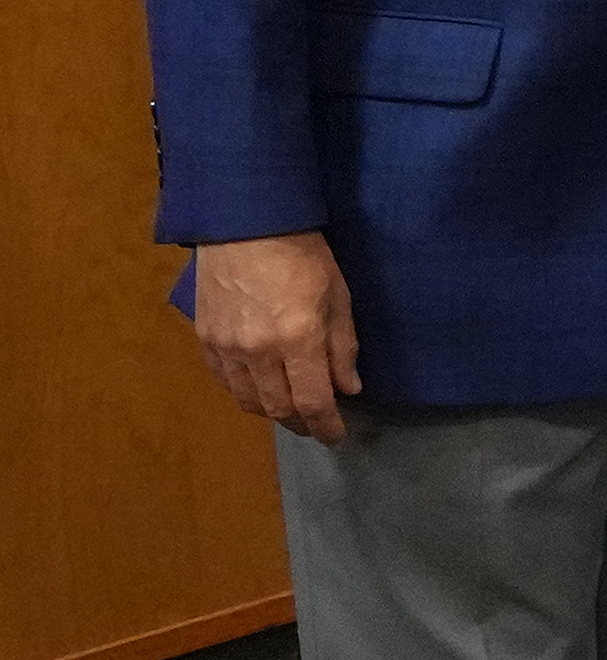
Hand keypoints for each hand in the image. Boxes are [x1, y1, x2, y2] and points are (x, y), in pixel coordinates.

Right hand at [187, 231, 359, 442]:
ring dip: (271, 411)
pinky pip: (223, 380)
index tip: (337, 436)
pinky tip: (258, 387)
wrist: (246, 223)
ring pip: (247, 400)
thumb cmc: (303, 255)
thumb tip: (348, 389)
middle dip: (300, 423)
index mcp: (297, 340)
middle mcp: (258, 351)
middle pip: (278, 408)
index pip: (313, 402)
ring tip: (289, 409)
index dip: (327, 426)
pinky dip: (243, 391)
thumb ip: (343, 347)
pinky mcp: (205, 337)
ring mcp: (226, 346)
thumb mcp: (339, 297)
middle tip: (316, 425)